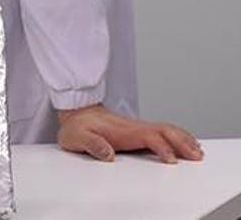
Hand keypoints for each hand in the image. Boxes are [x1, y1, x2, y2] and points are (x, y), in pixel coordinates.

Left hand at [57, 104, 202, 162]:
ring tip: (198, 152)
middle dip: (182, 142)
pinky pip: (162, 132)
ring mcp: (138, 128)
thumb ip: (91, 144)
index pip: (149, 136)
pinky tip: (186, 144)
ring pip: (166, 130)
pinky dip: (178, 137)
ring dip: (183, 139)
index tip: (172, 160)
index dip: (162, 147)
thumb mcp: (77, 136)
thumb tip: (107, 154)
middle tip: (196, 156)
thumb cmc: (77, 126)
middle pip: (164, 131)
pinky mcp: (138, 132)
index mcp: (123, 130)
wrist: (76, 113)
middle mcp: (134, 127)